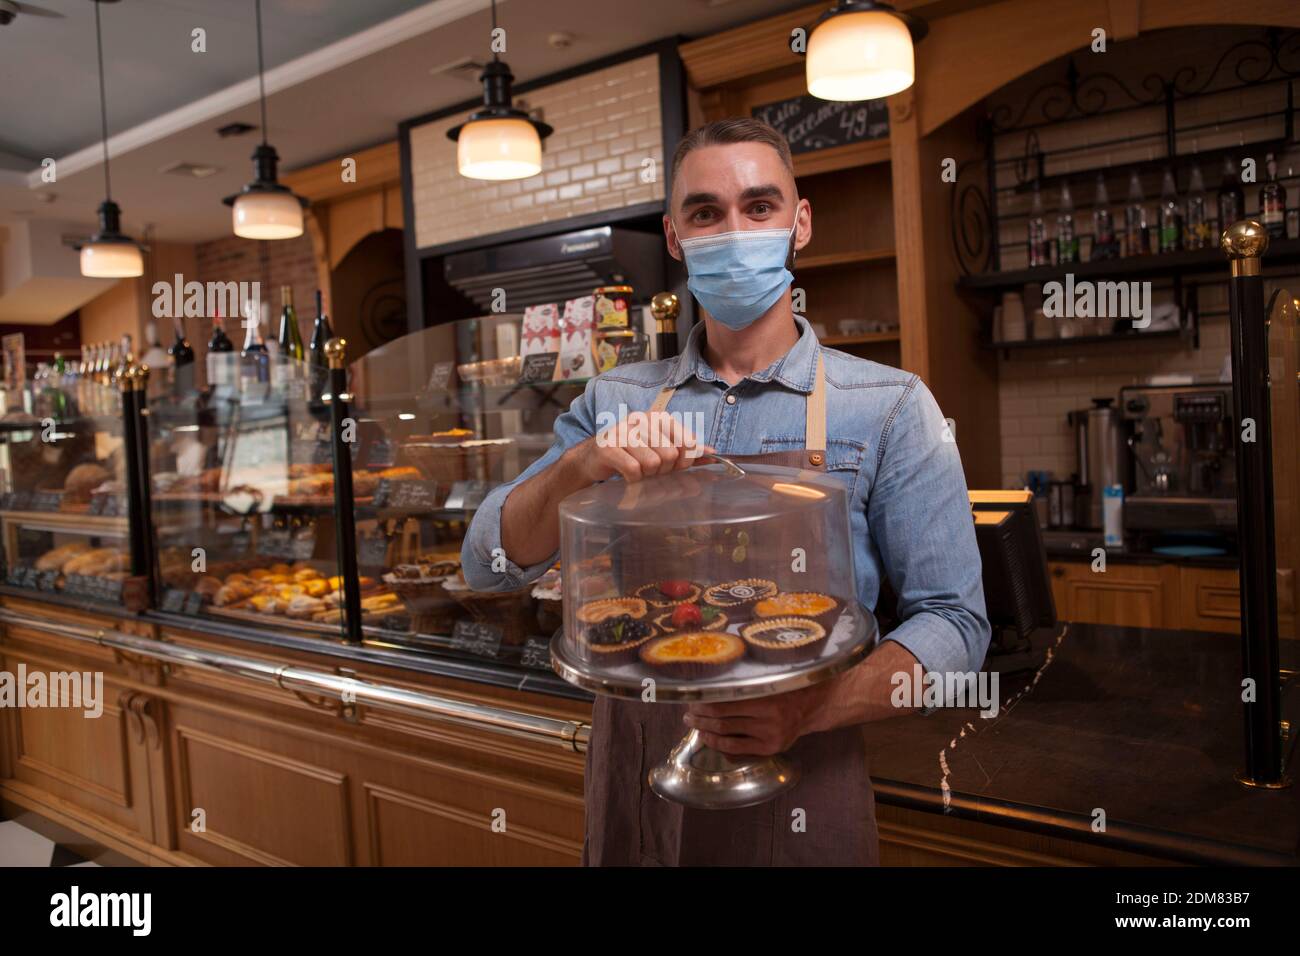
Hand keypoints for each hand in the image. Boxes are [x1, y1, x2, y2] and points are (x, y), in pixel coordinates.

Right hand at [569, 411, 713, 483]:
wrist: (594, 459)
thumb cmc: (632, 454)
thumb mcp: (661, 449)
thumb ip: (687, 450)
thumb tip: (713, 452)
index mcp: (658, 417)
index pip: (687, 442)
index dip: (684, 461)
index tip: (673, 466)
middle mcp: (641, 419)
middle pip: (670, 455)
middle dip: (663, 471)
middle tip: (650, 470)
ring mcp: (623, 431)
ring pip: (652, 463)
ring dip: (646, 475)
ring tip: (637, 471)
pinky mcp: (608, 447)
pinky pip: (633, 470)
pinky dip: (633, 480)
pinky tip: (626, 475)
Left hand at [683, 681, 833, 756]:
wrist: (810, 707)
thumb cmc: (781, 690)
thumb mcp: (766, 681)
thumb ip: (742, 685)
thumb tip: (706, 689)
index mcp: (766, 694)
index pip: (724, 701)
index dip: (704, 702)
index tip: (692, 699)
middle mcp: (769, 716)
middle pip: (722, 718)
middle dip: (700, 717)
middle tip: (687, 714)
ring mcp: (769, 734)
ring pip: (726, 735)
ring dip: (705, 731)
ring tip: (694, 725)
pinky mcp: (770, 749)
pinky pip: (737, 749)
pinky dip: (718, 744)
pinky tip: (708, 738)